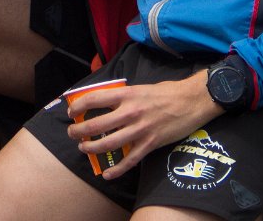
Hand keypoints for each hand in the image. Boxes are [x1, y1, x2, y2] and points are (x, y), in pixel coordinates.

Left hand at [66, 72, 220, 181]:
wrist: (191, 101)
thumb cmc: (165, 92)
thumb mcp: (139, 88)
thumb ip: (121, 96)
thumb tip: (103, 102)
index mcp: (126, 95)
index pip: (93, 99)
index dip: (78, 107)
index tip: (71, 112)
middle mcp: (130, 112)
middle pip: (96, 125)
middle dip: (79, 131)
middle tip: (72, 134)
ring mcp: (140, 129)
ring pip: (109, 144)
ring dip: (92, 148)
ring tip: (84, 148)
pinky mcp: (151, 144)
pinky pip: (130, 160)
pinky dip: (117, 170)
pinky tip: (107, 174)